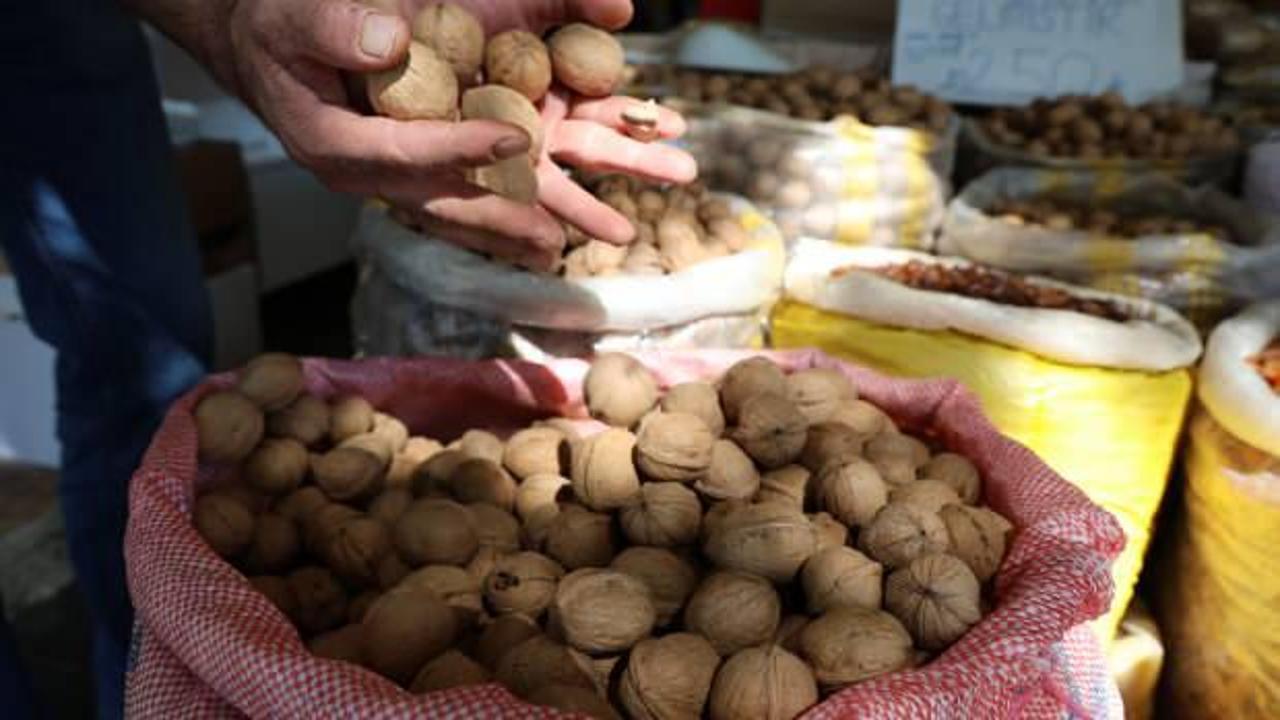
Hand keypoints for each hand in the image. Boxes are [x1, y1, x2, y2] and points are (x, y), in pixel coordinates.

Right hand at [140, 0, 694, 269]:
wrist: (263, 49)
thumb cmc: (278, 28)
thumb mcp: (294, 16)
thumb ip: (335, 27)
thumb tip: (390, 40)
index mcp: (333, 140)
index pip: (403, 150)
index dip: (459, 147)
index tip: (514, 139)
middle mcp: (364, 174)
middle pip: (438, 204)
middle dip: (498, 221)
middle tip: (554, 239)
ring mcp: (387, 180)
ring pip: (452, 213)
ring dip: (506, 233)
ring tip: (558, 250)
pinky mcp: (408, 174)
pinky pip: (456, 200)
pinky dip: (497, 217)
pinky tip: (537, 237)